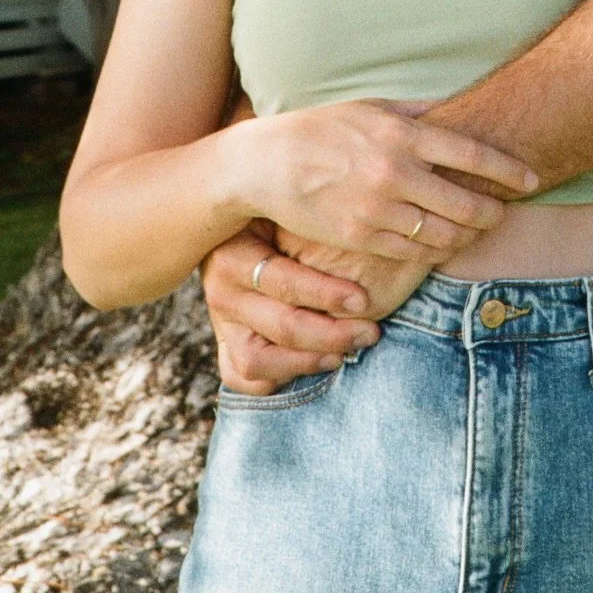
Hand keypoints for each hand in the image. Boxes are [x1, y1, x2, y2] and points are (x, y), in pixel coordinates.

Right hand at [201, 221, 381, 395]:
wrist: (247, 231)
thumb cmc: (283, 218)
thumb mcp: (291, 213)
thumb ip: (316, 221)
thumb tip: (362, 225)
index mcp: (234, 254)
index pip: (282, 282)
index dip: (326, 294)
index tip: (365, 300)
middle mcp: (222, 292)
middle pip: (279, 326)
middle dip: (331, 334)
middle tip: (370, 332)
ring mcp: (222, 324)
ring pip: (256, 361)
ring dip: (306, 362)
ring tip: (343, 354)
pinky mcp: (227, 346)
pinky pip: (241, 377)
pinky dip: (276, 379)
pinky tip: (315, 364)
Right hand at [226, 98, 538, 265]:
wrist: (265, 164)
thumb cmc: (321, 128)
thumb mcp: (369, 106)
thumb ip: (416, 111)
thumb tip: (455, 108)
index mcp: (401, 134)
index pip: (471, 154)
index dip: (508, 170)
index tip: (531, 179)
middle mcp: (394, 172)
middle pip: (466, 202)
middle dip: (493, 211)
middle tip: (503, 212)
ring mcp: (378, 209)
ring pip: (445, 233)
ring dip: (468, 234)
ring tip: (477, 229)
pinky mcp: (361, 237)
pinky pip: (414, 252)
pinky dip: (436, 250)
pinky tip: (443, 243)